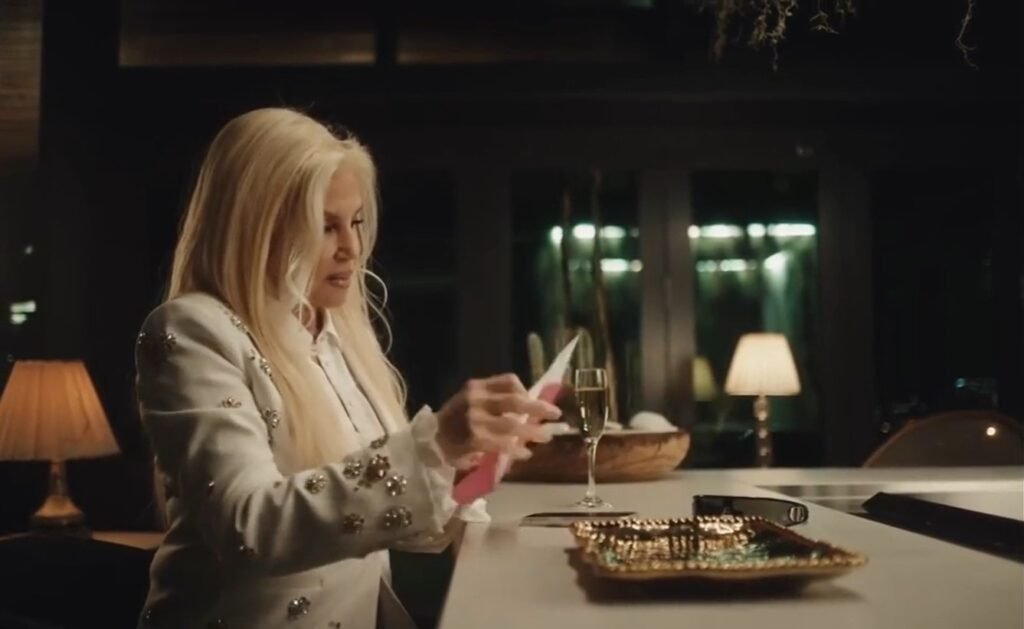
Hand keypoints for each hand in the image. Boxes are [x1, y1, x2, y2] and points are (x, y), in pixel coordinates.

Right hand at [435, 374, 560, 464]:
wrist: (428, 441)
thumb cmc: (453, 423)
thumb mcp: (469, 402)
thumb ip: (494, 403)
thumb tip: (527, 412)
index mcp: (476, 387)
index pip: (508, 381)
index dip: (526, 390)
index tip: (535, 400)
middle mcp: (476, 399)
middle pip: (515, 400)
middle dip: (538, 408)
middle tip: (555, 414)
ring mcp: (475, 420)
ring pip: (512, 424)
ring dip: (532, 431)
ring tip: (545, 437)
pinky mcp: (474, 440)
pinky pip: (503, 444)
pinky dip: (517, 449)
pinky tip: (525, 454)